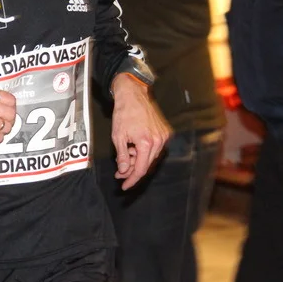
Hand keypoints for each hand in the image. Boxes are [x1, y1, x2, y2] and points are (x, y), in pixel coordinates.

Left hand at [110, 74, 170, 189]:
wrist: (133, 94)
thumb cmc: (124, 113)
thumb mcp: (118, 136)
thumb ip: (122, 156)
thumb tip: (123, 171)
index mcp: (146, 142)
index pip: (140, 169)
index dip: (131, 179)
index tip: (124, 186)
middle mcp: (158, 141)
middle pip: (146, 165)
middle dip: (132, 171)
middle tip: (120, 173)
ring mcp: (163, 136)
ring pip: (151, 157)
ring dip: (138, 161)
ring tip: (125, 156)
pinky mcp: (165, 132)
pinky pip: (154, 148)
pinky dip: (144, 152)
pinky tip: (133, 148)